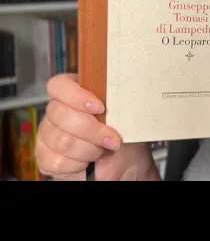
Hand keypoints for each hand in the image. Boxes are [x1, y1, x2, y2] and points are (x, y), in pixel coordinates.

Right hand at [35, 73, 156, 180]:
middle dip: (92, 130)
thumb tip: (117, 99)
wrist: (124, 160)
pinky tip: (88, 161)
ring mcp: (47, 135)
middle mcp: (56, 112)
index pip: (59, 85)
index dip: (77, 96)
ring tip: (102, 151)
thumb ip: (114, 102)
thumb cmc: (122, 133)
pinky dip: (79, 164)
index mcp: (73, 93)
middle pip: (61, 115)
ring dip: (89, 150)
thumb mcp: (123, 114)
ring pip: (62, 141)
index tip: (100, 108)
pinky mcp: (45, 158)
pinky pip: (57, 162)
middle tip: (112, 138)